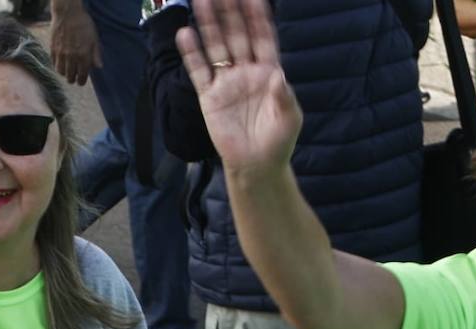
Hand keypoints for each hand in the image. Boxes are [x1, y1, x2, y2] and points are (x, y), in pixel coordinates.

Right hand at [49, 0, 101, 85]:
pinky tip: (61, 63)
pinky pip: (54, 64)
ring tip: (67, 70)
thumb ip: (96, 54)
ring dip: (65, 73)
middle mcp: (72, 58)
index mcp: (84, 56)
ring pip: (61, 72)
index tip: (81, 81)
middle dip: (73, 79)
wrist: (68, 13)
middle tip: (74, 77)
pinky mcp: (53, 50)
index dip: (82, 81)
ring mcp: (61, 54)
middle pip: (70, 77)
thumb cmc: (83, 24)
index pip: (82, 76)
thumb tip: (99, 67)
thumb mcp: (94, 38)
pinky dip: (57, 65)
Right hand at [175, 0, 300, 178]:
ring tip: (202, 1)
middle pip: (237, 35)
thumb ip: (284, 96)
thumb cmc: (278, 141)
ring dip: (210, 24)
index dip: (258, 18)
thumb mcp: (290, 118)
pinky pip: (199, 71)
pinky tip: (186, 33)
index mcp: (268, 71)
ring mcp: (226, 82)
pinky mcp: (208, 97)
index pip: (263, 37)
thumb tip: (277, 76)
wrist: (256, 165)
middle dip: (230, 12)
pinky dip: (192, 53)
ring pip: (216, 46)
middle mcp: (245, 71)